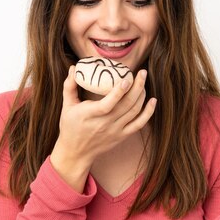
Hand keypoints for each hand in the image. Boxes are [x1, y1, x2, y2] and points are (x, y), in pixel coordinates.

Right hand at [50, 66, 156, 190]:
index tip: (126, 79)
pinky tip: (153, 100)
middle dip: (137, 87)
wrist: (76, 152)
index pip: (107, 104)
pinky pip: (139, 124)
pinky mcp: (122, 136)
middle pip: (126, 105)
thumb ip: (69, 86)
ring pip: (134, 112)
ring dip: (142, 95)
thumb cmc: (70, 126)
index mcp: (90, 115)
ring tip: (142, 81)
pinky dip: (148, 112)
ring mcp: (115, 130)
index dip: (118, 92)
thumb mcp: (66, 106)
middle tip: (142, 73)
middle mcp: (104, 123)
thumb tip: (73, 68)